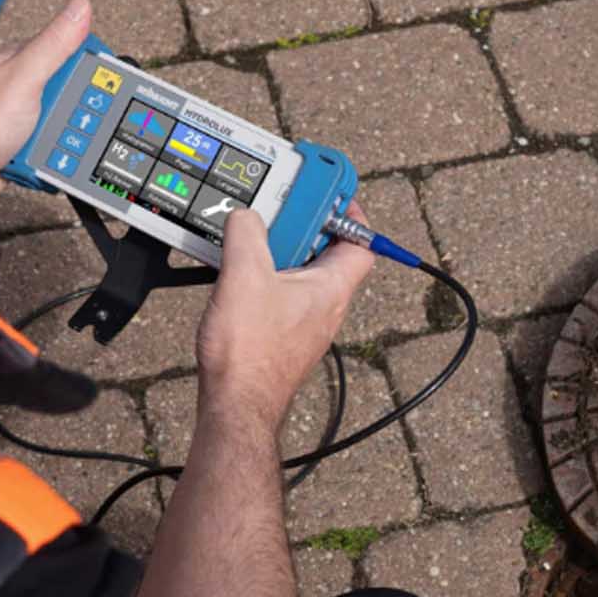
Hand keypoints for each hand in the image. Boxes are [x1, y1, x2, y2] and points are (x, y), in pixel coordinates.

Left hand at [0, 0, 92, 210]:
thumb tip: (80, 5)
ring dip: (66, 147)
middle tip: (61, 126)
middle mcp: (26, 90)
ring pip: (68, 132)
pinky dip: (54, 165)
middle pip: (77, 100)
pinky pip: (54, 158)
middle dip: (80, 119)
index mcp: (27, 64)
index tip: (105, 89)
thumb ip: (55, 43)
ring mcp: (24, 121)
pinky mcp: (23, 150)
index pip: (77, 58)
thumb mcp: (24, 77)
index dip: (96, 73)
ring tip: (45, 147)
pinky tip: (44, 164)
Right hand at [195, 204, 374, 432]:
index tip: (333, 191)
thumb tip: (246, 216)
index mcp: (331, 288)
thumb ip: (247, 233)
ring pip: (302, 274)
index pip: (361, 243)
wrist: (236, 405)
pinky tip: (239, 273)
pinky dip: (266, 276)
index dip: (351, 213)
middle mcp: (325, 307)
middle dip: (305, 225)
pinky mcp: (282, 336)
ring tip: (254, 236)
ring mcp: (304, 323)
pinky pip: (281, 294)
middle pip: (327, 253)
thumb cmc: (250, 353)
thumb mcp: (245, 275)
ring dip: (281, 251)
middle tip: (281, 208)